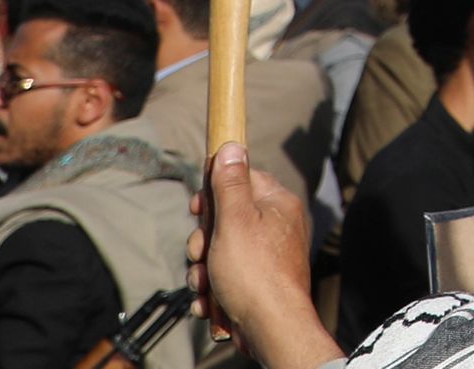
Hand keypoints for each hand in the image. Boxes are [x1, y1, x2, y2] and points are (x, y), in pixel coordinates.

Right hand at [193, 143, 343, 368]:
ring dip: (203, 271)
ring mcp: (267, 256)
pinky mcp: (257, 282)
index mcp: (276, 204)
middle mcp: (275, 227)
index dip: (214, 192)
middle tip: (201, 254)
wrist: (271, 328)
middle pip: (224, 220)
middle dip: (203, 241)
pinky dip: (213, 290)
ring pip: (219, 253)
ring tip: (207, 285)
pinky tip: (211, 302)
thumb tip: (231, 146)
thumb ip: (230, 184)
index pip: (241, 179)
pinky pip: (225, 278)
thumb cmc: (254, 272)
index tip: (197, 207)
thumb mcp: (235, 220)